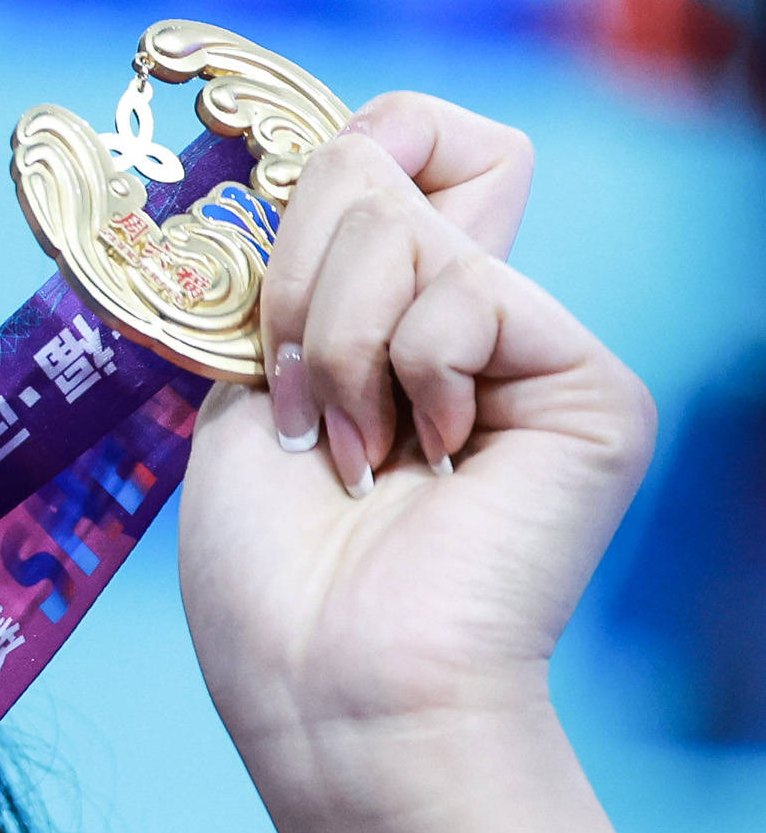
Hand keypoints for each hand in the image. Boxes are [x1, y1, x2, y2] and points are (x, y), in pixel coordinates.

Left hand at [176, 92, 685, 832]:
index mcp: (382, 319)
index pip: (390, 145)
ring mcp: (528, 347)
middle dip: (299, 274)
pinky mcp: (587, 383)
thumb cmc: (272, 580)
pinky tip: (420, 461)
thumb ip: (301, 273)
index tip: (266, 266)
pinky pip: (473, 286)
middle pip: (384, 156)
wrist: (332, 687)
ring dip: (337, 340)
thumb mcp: (247, 392)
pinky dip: (410, 368)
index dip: (324, 161)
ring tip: (351, 453)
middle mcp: (463, 318)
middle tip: (297, 400)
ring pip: (410, 219)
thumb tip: (361, 151)